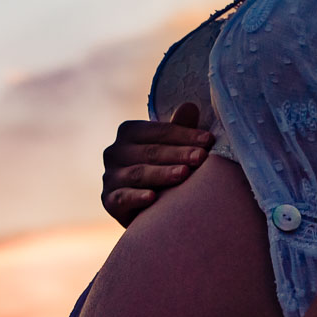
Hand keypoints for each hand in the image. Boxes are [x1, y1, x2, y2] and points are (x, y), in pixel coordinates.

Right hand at [101, 101, 215, 225]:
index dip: (185, 134)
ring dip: (162, 174)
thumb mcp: (172, 149)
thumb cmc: (162, 170)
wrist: (145, 209)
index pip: (159, 131)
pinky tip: (152, 198)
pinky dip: (137, 197)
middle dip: (178, 154)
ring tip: (184, 174)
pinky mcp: (108, 200)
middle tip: (201, 157)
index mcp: (128, 132)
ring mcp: (110, 176)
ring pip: (138, 173)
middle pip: (150, 151)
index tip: (209, 140)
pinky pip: (122, 197)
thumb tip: (190, 106)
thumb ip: (179, 130)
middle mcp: (114, 152)